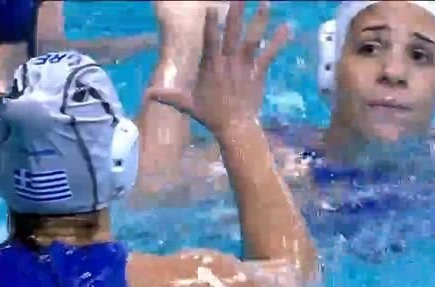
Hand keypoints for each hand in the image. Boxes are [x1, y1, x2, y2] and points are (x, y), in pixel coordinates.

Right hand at [145, 1, 289, 135]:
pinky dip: (278, 41)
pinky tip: (287, 27)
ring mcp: (244, 66)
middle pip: (233, 33)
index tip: (212, 7)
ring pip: (253, 39)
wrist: (234, 127)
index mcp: (211, 66)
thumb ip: (168, 95)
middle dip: (236, 13)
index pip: (210, 40)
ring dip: (259, 20)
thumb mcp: (186, 104)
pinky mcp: (258, 73)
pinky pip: (269, 54)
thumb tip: (147, 95)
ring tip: (265, 2)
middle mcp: (228, 62)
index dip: (211, 23)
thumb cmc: (210, 114)